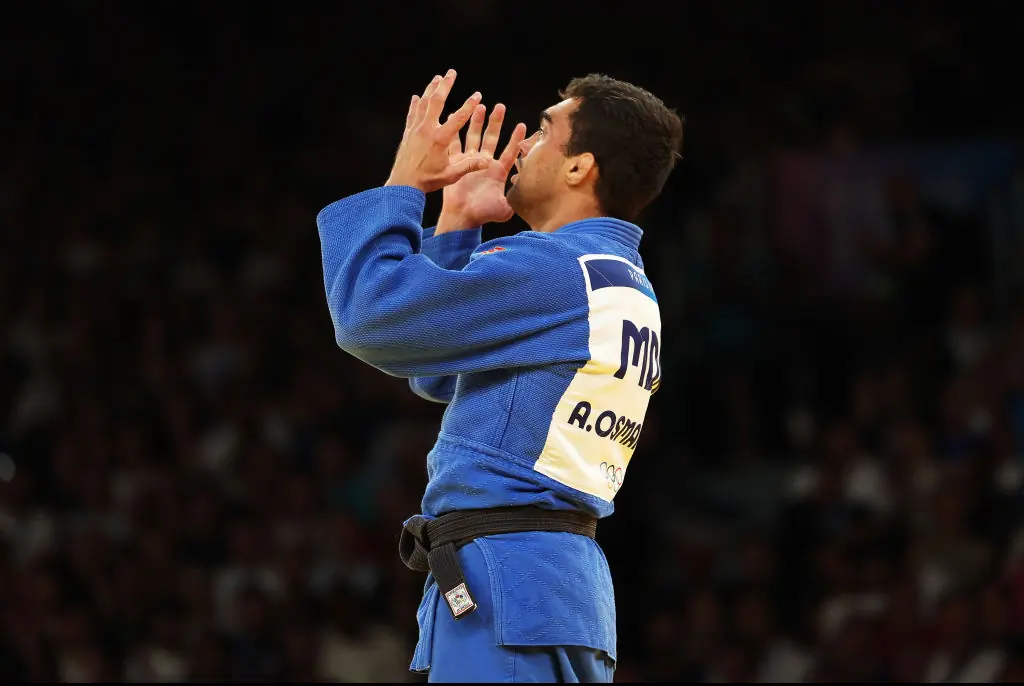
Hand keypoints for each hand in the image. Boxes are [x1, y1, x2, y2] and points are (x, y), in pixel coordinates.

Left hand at [385, 70, 487, 193]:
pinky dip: (415, 104)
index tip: (477, 95)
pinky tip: (417, 97)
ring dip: (431, 89)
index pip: (458, 117)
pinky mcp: (408, 133)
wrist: (402, 184)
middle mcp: (427, 130)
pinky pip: (412, 114)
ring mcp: (416, 130)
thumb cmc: (427, 181)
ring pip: (424, 104)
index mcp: (441, 139)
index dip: (469, 105)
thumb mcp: (450, 175)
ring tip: (437, 78)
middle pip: (437, 101)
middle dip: (445, 85)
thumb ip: (469, 166)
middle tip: (451, 73)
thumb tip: (487, 162)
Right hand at [437, 103, 527, 233]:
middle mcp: (484, 163)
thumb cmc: (483, 214)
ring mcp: (470, 162)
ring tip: (480, 105)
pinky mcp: (456, 163)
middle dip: (496, 123)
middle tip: (500, 106)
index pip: (509, 152)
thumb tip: (529, 195)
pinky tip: (453, 117)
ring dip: (477, 122)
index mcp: (498, 171)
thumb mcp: (504, 208)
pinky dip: (454, 132)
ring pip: (474, 137)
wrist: (461, 217)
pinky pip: (454, 144)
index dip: (516, 140)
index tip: (522, 125)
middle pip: (492, 138)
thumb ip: (516, 200)